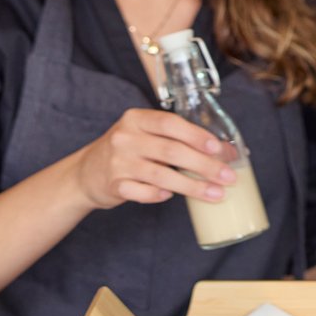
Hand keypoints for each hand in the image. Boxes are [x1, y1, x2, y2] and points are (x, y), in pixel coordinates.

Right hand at [74, 109, 236, 209]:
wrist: (86, 172)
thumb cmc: (128, 150)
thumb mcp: (144, 134)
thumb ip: (175, 138)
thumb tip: (224, 151)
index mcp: (136, 119)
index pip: (170, 123)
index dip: (197, 135)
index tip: (220, 148)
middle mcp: (125, 138)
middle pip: (172, 151)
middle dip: (205, 165)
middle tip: (228, 176)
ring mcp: (118, 162)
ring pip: (161, 175)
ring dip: (192, 186)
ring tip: (216, 193)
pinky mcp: (114, 185)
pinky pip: (141, 192)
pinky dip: (158, 195)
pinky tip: (172, 196)